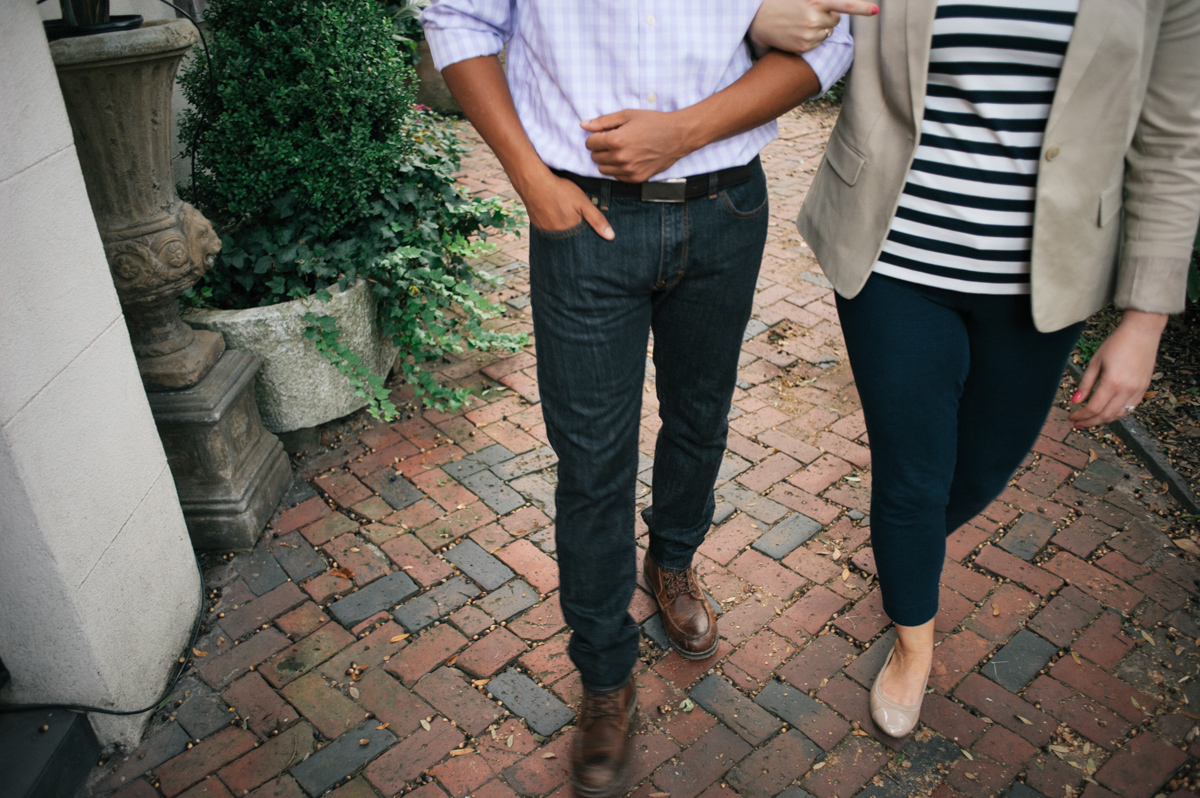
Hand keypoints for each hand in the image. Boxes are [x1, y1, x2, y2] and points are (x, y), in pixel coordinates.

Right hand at [515, 171, 613, 238]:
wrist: (533, 181)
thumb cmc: (560, 190)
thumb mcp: (583, 202)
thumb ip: (597, 219)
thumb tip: (611, 237)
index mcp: (570, 232)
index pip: (582, 241)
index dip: (587, 235)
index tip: (587, 230)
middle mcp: (556, 235)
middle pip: (570, 238)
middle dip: (575, 232)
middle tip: (572, 216)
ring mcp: (545, 231)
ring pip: (559, 234)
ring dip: (563, 229)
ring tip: (563, 214)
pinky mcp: (537, 225)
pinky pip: (548, 229)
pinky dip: (553, 225)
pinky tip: (554, 214)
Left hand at [581, 110, 695, 182]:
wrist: (677, 136)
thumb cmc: (653, 122)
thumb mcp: (627, 115)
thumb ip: (603, 121)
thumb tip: (583, 125)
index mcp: (616, 140)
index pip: (590, 143)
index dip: (595, 137)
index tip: (604, 134)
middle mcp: (620, 158)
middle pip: (595, 157)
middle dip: (600, 149)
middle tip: (614, 141)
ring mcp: (628, 170)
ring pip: (603, 169)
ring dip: (607, 160)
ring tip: (621, 150)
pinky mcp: (636, 178)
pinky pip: (616, 176)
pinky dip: (618, 169)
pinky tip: (629, 158)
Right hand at [749, 0, 878, 55]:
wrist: (758, 20)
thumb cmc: (780, 4)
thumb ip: (820, 1)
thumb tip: (834, 12)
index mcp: (815, 0)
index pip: (843, 4)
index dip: (861, 7)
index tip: (875, 10)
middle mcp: (814, 17)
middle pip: (835, 20)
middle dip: (827, 16)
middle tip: (807, 13)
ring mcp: (809, 33)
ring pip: (827, 32)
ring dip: (818, 28)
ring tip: (799, 23)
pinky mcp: (804, 46)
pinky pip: (817, 43)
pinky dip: (810, 40)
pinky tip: (796, 33)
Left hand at [1069, 310, 1168, 427]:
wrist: (1142, 333)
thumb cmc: (1117, 344)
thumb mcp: (1095, 361)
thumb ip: (1086, 383)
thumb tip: (1075, 401)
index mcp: (1113, 382)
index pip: (1094, 408)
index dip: (1081, 416)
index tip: (1071, 417)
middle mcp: (1127, 390)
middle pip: (1106, 415)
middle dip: (1090, 422)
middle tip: (1077, 423)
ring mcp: (1138, 390)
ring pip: (1119, 414)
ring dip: (1103, 420)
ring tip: (1090, 420)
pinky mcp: (1144, 388)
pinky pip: (1130, 408)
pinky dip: (1117, 413)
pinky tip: (1106, 412)